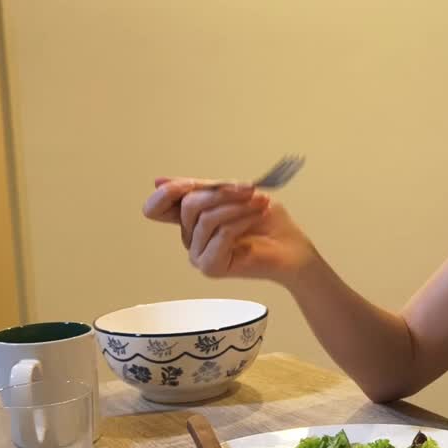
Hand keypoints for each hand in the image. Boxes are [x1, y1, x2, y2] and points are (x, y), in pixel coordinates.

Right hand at [141, 177, 317, 284]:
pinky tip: (258, 215)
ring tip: (260, 203)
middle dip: (222, 192)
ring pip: (206, 218)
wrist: (291, 247)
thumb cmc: (267, 221)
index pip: (156, 208)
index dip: (167, 193)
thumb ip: (202, 188)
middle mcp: (189, 237)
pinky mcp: (211, 266)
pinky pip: (221, 234)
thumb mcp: (233, 193)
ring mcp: (198, 254)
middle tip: (249, 189)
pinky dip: (242, 220)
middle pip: (188, 205)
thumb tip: (159, 181)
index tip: (191, 184)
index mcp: (190, 219)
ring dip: (238, 205)